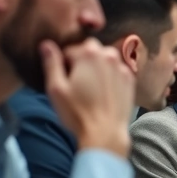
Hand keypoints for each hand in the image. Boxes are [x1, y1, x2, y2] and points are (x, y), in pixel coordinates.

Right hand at [41, 38, 134, 157]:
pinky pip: (117, 70)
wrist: (105, 133)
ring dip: (97, 67)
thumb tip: (46, 44)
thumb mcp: (56, 88)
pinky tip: (103, 92)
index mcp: (89, 54)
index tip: (64, 80)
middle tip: (77, 82)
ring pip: (105, 59)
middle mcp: (109, 56)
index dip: (63, 64)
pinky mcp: (130, 80)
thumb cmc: (77, 112)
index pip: (70, 50)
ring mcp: (122, 67)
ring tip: (90, 87)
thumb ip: (51, 63)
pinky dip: (109, 76)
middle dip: (82, 61)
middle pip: (90, 50)